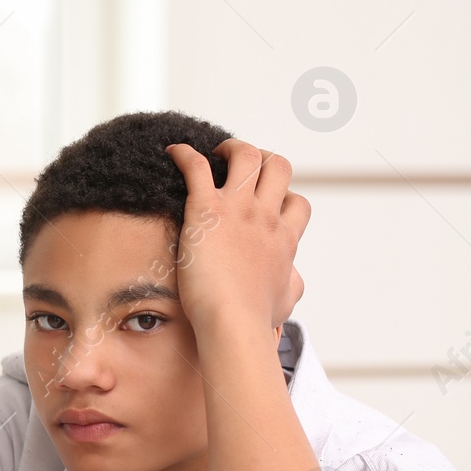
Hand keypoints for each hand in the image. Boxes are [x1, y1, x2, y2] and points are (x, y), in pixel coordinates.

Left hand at [163, 139, 309, 334]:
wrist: (234, 322)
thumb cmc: (256, 318)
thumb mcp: (286, 299)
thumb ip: (290, 282)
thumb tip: (292, 276)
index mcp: (284, 239)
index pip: (296, 203)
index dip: (282, 196)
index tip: (263, 201)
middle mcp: (266, 218)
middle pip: (278, 167)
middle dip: (262, 159)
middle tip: (240, 168)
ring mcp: (238, 210)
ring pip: (246, 156)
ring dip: (230, 148)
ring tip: (214, 154)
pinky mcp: (207, 211)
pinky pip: (197, 167)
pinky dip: (185, 154)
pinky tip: (174, 152)